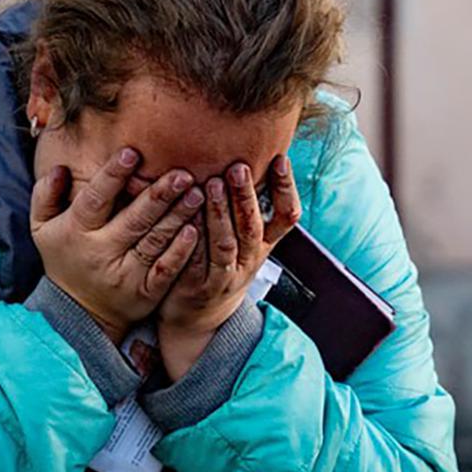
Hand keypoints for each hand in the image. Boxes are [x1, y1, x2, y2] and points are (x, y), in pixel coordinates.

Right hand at [31, 147, 206, 344]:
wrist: (79, 312)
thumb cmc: (64, 256)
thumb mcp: (42, 228)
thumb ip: (45, 195)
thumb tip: (59, 168)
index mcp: (77, 231)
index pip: (95, 199)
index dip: (113, 177)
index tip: (131, 153)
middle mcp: (101, 253)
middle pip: (134, 219)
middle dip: (160, 195)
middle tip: (182, 173)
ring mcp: (125, 275)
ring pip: (155, 240)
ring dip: (178, 216)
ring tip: (197, 193)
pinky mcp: (146, 292)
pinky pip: (166, 269)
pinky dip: (181, 251)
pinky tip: (195, 230)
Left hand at [156, 154, 299, 378]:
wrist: (200, 317)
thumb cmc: (220, 264)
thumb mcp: (244, 240)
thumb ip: (247, 206)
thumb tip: (250, 154)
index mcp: (264, 245)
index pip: (286, 217)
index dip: (286, 189)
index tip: (280, 159)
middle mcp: (249, 260)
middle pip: (253, 227)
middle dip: (247, 196)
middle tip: (239, 166)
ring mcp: (224, 276)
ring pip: (226, 244)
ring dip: (220, 213)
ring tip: (210, 183)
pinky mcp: (197, 286)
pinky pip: (196, 261)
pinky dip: (192, 240)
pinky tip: (185, 218)